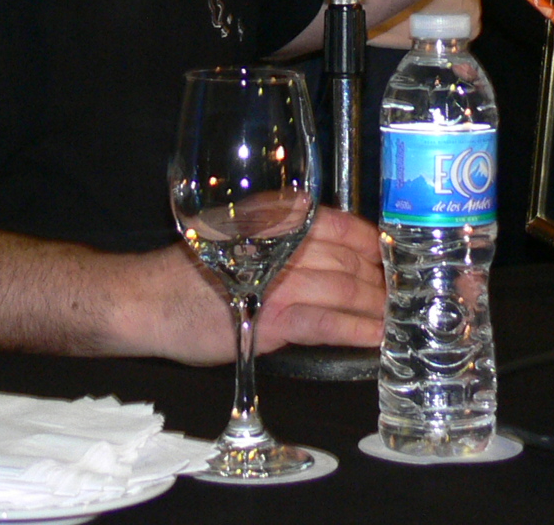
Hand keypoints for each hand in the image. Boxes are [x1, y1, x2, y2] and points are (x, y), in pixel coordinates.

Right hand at [123, 211, 382, 361]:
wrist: (146, 300)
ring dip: (377, 306)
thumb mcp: (240, 240)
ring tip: (399, 319)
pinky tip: (377, 336)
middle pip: (351, 258)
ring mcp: (277, 277)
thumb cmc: (192, 274)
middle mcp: (280, 239)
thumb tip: (334, 260)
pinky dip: (357, 329)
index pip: (342, 224)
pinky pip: (327, 320)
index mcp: (275, 216)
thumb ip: (281, 242)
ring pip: (345, 288)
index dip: (376, 245)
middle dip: (383, 280)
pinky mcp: (270, 316)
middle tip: (407, 297)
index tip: (396, 261)